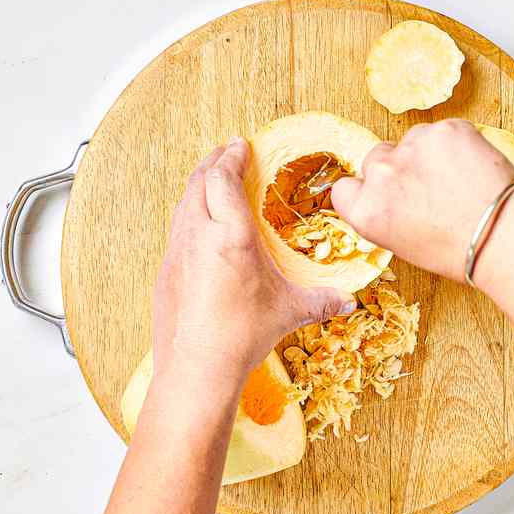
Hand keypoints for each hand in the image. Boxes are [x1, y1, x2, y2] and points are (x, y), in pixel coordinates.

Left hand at [153, 137, 354, 404]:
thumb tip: (348, 301)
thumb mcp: (289, 313)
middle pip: (199, 183)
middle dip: (213, 162)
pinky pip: (175, 232)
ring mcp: (177, 254)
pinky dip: (187, 216)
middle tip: (225, 153)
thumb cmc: (241, 337)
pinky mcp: (165, 273)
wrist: (196, 369)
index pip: (223, 178)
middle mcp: (198, 237)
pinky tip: (197, 225)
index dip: (231, 157)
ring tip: (211, 180)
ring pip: (183, 205)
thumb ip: (321, 301)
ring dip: (197, 186)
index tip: (240, 145)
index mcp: (231, 236)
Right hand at [330, 118, 513, 280]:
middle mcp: (382, 175)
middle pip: (376, 158)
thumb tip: (388, 193)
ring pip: (410, 141)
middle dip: (396, 169)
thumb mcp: (399, 243)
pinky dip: (453, 145)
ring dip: (425, 155)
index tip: (384, 195)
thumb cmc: (455, 250)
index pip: (345, 188)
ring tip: (452, 181)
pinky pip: (441, 131)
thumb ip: (381, 211)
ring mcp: (413, 147)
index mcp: (365, 211)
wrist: (502, 237)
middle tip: (424, 189)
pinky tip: (468, 168)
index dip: (365, 190)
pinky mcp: (447, 129)